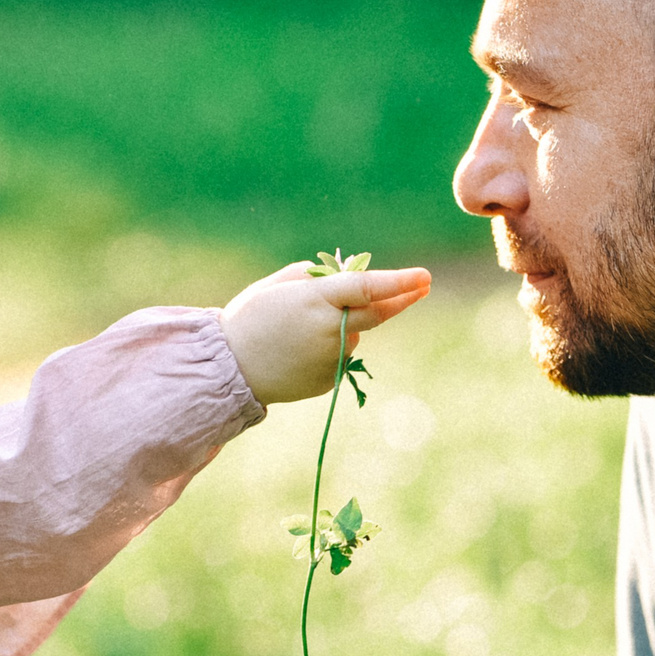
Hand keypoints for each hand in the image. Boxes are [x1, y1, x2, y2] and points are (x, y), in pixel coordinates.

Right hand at [219, 260, 431, 405]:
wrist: (229, 369)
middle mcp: (330, 330)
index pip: (368, 288)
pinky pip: (338, 356)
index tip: (424, 276)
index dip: (399, 281)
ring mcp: (332, 358)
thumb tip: (343, 278)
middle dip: (404, 298)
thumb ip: (312, 278)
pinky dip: (326, 348)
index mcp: (315, 300)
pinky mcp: (329, 379)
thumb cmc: (249, 318)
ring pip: (351, 334)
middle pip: (377, 313)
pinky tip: (296, 351)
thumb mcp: (276, 286)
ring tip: (297, 330)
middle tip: (422, 285)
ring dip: (339, 326)